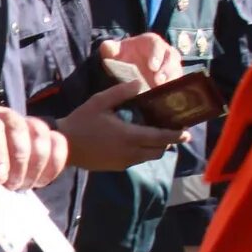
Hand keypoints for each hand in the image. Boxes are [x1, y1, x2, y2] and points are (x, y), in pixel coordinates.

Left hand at [0, 105, 68, 191]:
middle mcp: (2, 115)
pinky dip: (54, 164)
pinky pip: (59, 142)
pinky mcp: (43, 135)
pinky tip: (41, 181)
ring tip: (24, 185)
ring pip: (40, 134)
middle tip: (12, 186)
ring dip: (36, 165)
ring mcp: (25, 121)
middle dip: (18, 162)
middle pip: (19, 128)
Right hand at [55, 75, 186, 171]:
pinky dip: (144, 152)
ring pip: (149, 157)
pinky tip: (138, 141)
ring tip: (156, 135)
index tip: (187, 132)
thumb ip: (122, 92)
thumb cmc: (82, 121)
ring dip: (156, 147)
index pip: (161, 137)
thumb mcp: (100, 101)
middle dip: (168, 142)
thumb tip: (141, 84)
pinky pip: (138, 160)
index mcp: (129, 135)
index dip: (176, 136)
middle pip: (159, 150)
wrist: (64, 146)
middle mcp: (131, 152)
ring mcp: (124, 162)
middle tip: (172, 131)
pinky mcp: (118, 167)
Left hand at [98, 34, 180, 87]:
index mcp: (151, 42)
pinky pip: (176, 82)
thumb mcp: (115, 52)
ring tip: (161, 89)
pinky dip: (173, 89)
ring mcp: (170, 65)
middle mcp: (165, 51)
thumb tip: (107, 46)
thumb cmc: (123, 56)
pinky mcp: (171, 78)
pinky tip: (165, 96)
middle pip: (171, 57)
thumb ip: (110, 48)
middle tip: (158, 81)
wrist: (128, 66)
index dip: (157, 54)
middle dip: (167, 69)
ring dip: (171, 79)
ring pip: (176, 70)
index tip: (153, 66)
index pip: (157, 45)